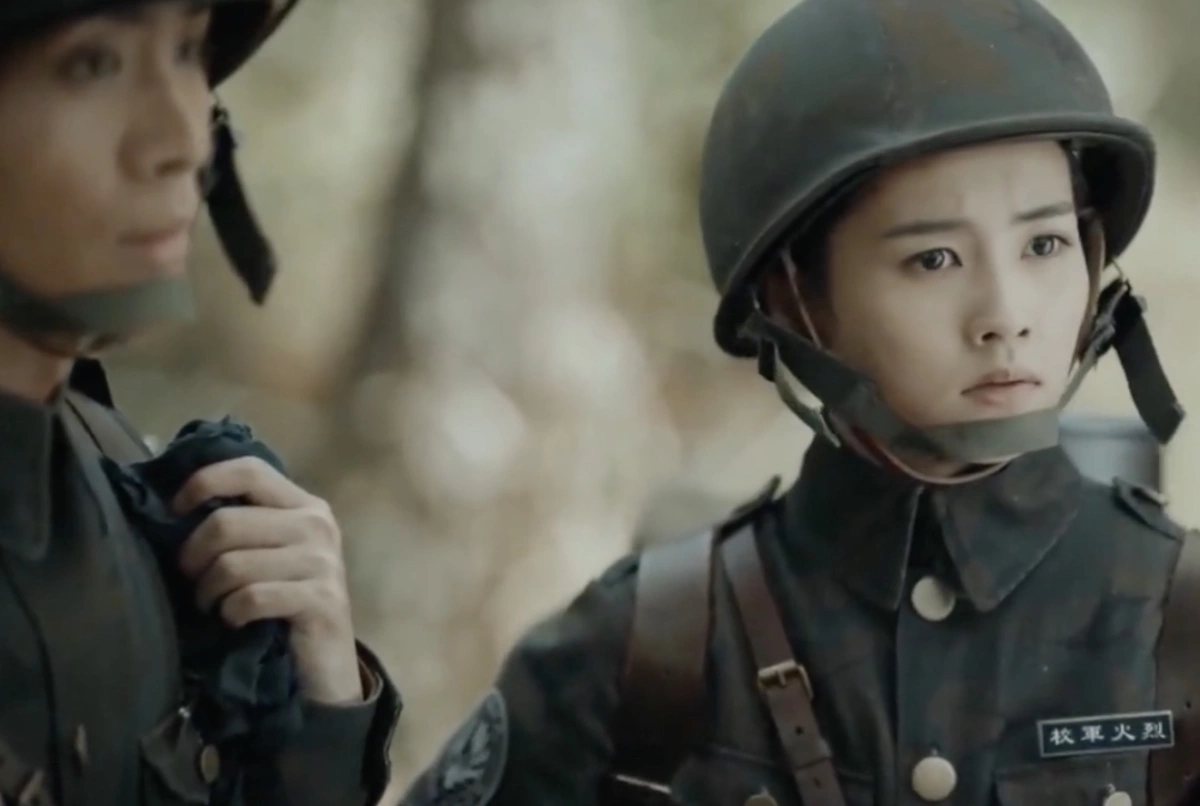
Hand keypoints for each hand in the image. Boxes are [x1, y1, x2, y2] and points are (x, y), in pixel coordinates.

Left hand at [173, 456, 362, 704]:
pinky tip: (236, 622)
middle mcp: (317, 524)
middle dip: (193, 558)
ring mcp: (323, 562)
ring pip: (232, 564)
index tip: (176, 511)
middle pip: (225, 522)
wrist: (323, 665)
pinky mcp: (322, 599)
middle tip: (194, 582)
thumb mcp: (268, 553)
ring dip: (209, 593)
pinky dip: (231, 614)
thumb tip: (175, 504)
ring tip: (214, 606)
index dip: (203, 482)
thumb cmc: (283, 605)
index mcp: (304, 505)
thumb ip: (242, 524)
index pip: (249, 470)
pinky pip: (250, 598)